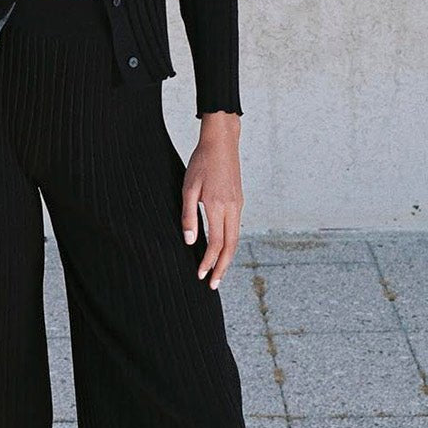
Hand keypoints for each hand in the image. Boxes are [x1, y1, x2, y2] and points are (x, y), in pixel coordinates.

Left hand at [181, 113, 242, 287]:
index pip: (216, 243)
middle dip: (222, 268)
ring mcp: (238, 204)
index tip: (201, 275)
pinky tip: (223, 249)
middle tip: (213, 285)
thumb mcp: (188, 188)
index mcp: (218, 206)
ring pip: (235, 238)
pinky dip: (230, 244)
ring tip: (218, 272)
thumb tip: (191, 241)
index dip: (209, 262)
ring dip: (227, 258)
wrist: (222, 142)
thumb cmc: (201, 163)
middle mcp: (232, 208)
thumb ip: (189, 216)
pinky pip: (236, 228)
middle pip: (231, 247)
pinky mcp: (239, 201)